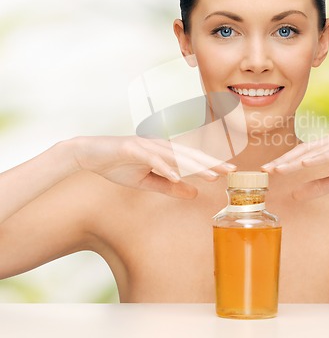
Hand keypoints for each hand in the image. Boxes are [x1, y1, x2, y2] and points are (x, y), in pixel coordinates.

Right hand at [70, 136, 235, 198]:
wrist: (88, 155)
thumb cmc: (118, 165)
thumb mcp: (146, 181)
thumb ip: (169, 186)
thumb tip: (194, 192)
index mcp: (164, 152)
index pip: (192, 159)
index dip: (211, 164)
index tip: (230, 171)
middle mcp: (159, 146)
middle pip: (190, 154)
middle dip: (211, 162)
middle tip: (231, 170)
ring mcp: (146, 145)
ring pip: (175, 155)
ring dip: (194, 165)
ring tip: (212, 175)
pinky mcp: (132, 147)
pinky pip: (151, 159)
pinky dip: (165, 167)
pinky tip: (177, 175)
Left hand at [262, 131, 328, 199]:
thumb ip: (319, 187)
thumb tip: (296, 195)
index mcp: (327, 149)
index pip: (300, 156)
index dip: (283, 164)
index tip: (266, 172)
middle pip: (302, 151)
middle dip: (283, 161)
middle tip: (264, 169)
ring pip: (315, 150)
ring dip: (296, 159)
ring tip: (279, 167)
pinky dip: (320, 156)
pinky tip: (306, 162)